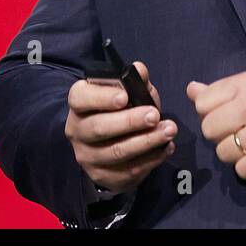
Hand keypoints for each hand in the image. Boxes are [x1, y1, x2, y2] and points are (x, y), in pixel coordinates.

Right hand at [65, 61, 176, 192]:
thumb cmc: (118, 109)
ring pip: (116, 152)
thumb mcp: (126, 91)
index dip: (102, 97)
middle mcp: (77, 130)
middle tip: (155, 115)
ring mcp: (87, 156)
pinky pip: (128, 171)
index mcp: (79, 104)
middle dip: (130, 121)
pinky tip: (166, 148)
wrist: (106, 143)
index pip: (81, 98)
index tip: (125, 97)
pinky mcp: (102, 176)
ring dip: (146, 142)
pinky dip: (150, 160)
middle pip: (99, 127)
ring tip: (169, 131)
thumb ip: (134, 81)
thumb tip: (141, 70)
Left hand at [186, 69, 245, 180]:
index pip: (204, 102)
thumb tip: (192, 89)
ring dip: (237, 154)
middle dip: (221, 135)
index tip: (228, 116)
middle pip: (209, 129)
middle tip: (242, 133)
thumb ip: (226, 88)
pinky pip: (242, 170)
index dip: (212, 113)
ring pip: (223, 152)